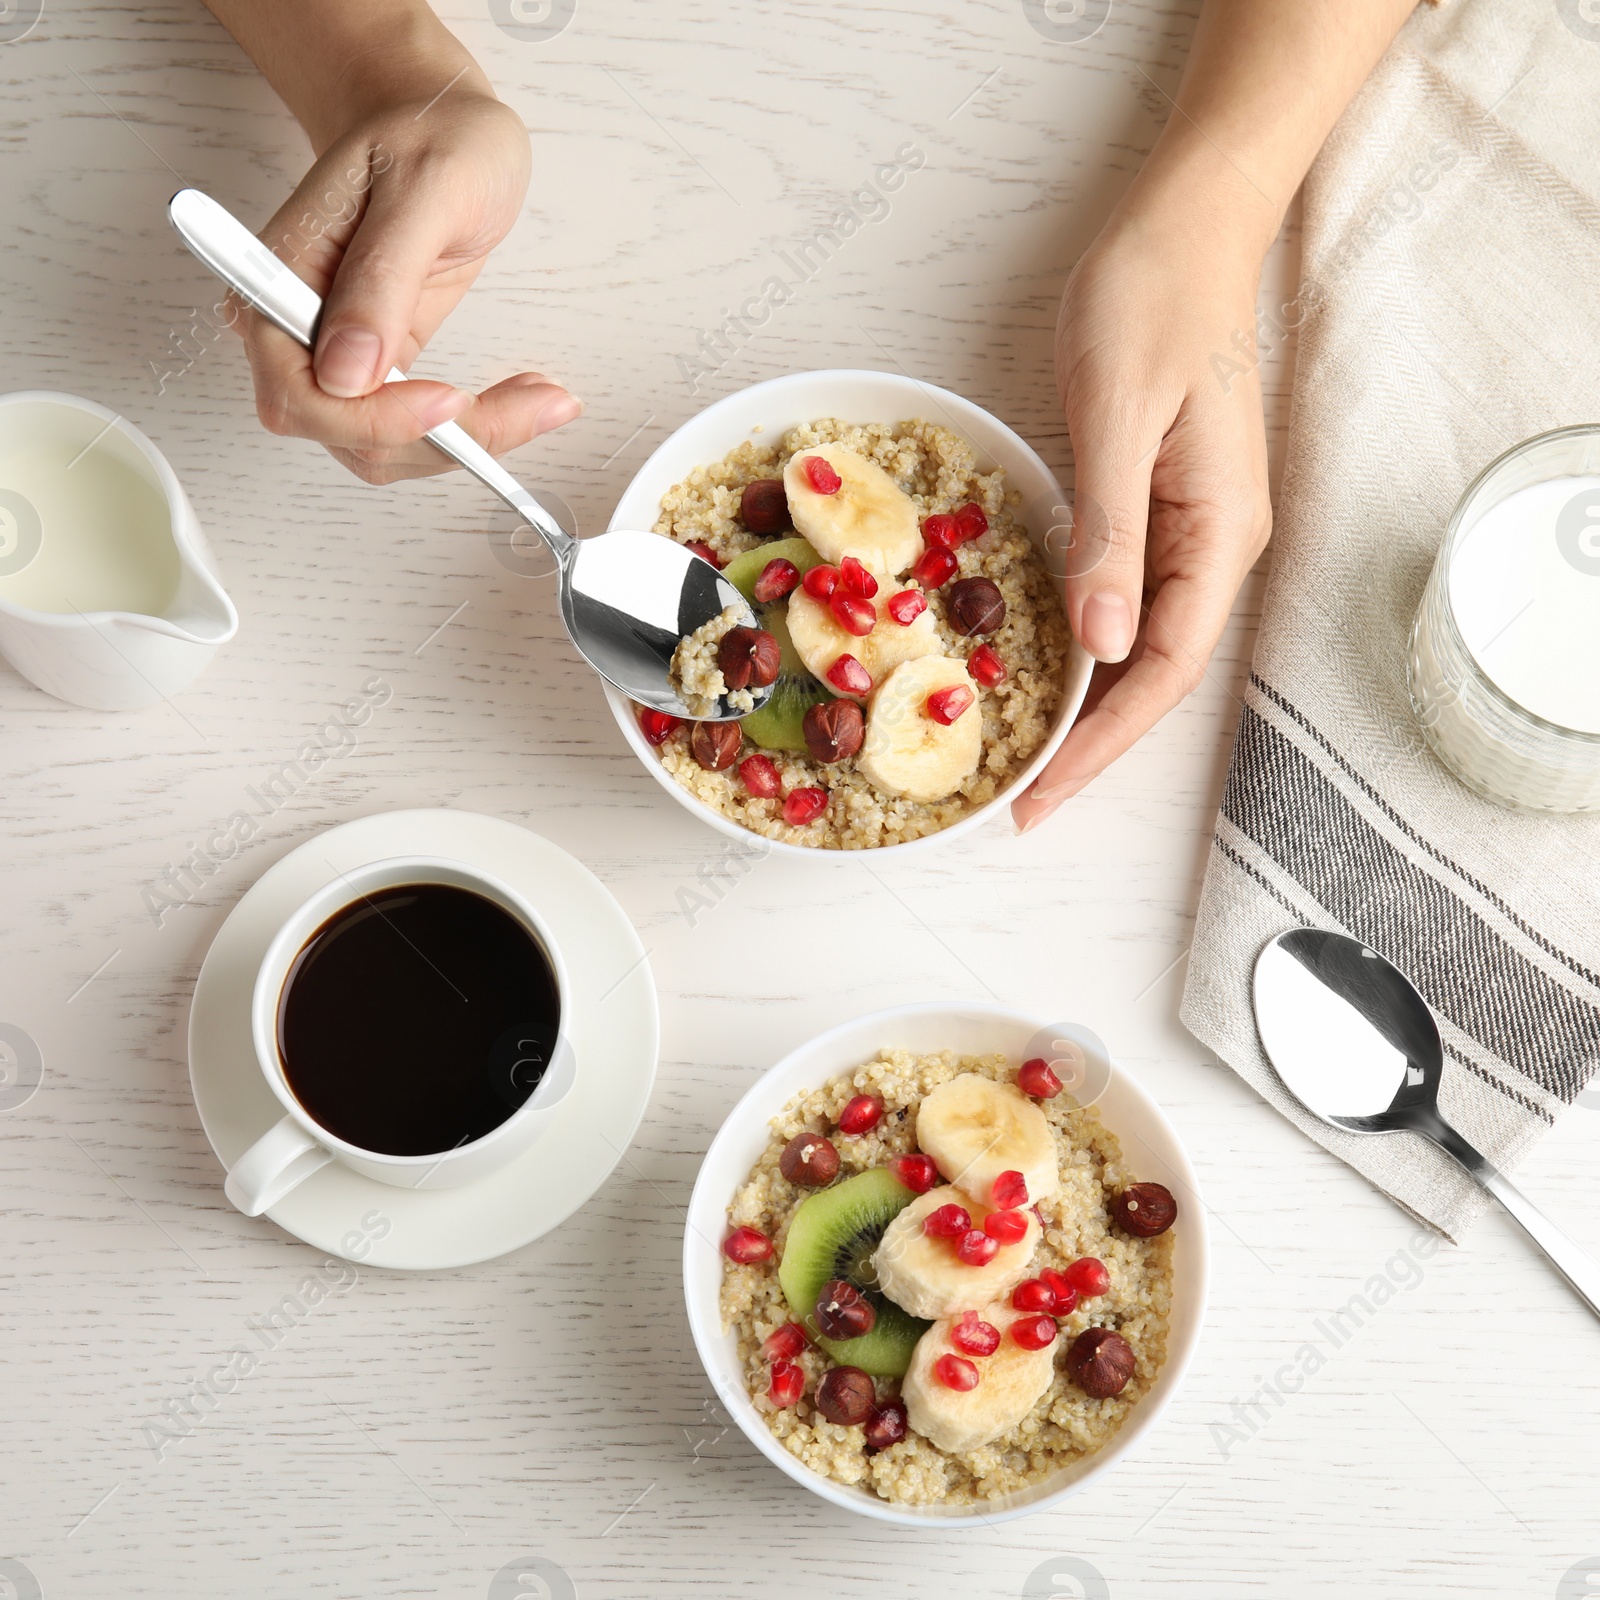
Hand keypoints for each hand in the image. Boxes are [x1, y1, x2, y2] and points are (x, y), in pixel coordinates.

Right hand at [236, 90, 579, 482]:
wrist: (438, 120)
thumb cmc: (428, 134)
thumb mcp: (422, 189)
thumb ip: (382, 277)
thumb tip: (345, 370)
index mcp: (276, 280)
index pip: (302, 392)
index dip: (375, 417)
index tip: (452, 401)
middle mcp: (293, 329)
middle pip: (344, 434)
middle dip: (435, 440)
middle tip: (526, 407)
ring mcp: (334, 354)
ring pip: (382, 447)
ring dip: (463, 443)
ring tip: (538, 400)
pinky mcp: (379, 367)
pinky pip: (414, 429)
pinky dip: (470, 430)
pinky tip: (522, 399)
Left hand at [1011, 209, 1271, 832]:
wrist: (1183, 226)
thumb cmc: (1151, 303)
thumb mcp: (1120, 417)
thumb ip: (1113, 534)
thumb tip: (1102, 645)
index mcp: (1218, 533)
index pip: (1162, 671)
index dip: (1103, 743)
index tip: (1042, 795)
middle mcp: (1216, 545)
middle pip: (1156, 675)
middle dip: (1092, 744)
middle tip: (1021, 799)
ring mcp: (1193, 528)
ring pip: (1141, 645)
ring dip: (1088, 705)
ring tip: (1027, 757)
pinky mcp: (1162, 507)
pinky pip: (1127, 601)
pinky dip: (1086, 648)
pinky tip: (1047, 670)